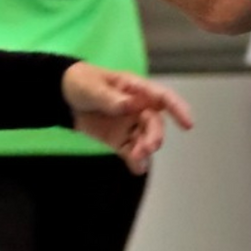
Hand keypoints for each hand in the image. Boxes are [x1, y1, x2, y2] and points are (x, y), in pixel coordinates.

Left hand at [63, 63, 196, 173]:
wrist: (62, 97)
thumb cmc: (81, 82)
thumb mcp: (92, 87)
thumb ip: (110, 98)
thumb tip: (129, 105)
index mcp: (135, 90)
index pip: (163, 98)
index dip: (178, 109)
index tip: (188, 124)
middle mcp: (139, 109)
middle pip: (155, 124)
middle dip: (155, 136)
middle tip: (148, 147)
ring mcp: (130, 125)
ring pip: (146, 140)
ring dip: (145, 150)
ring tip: (137, 158)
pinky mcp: (120, 140)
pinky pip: (132, 152)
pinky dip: (136, 161)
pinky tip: (137, 168)